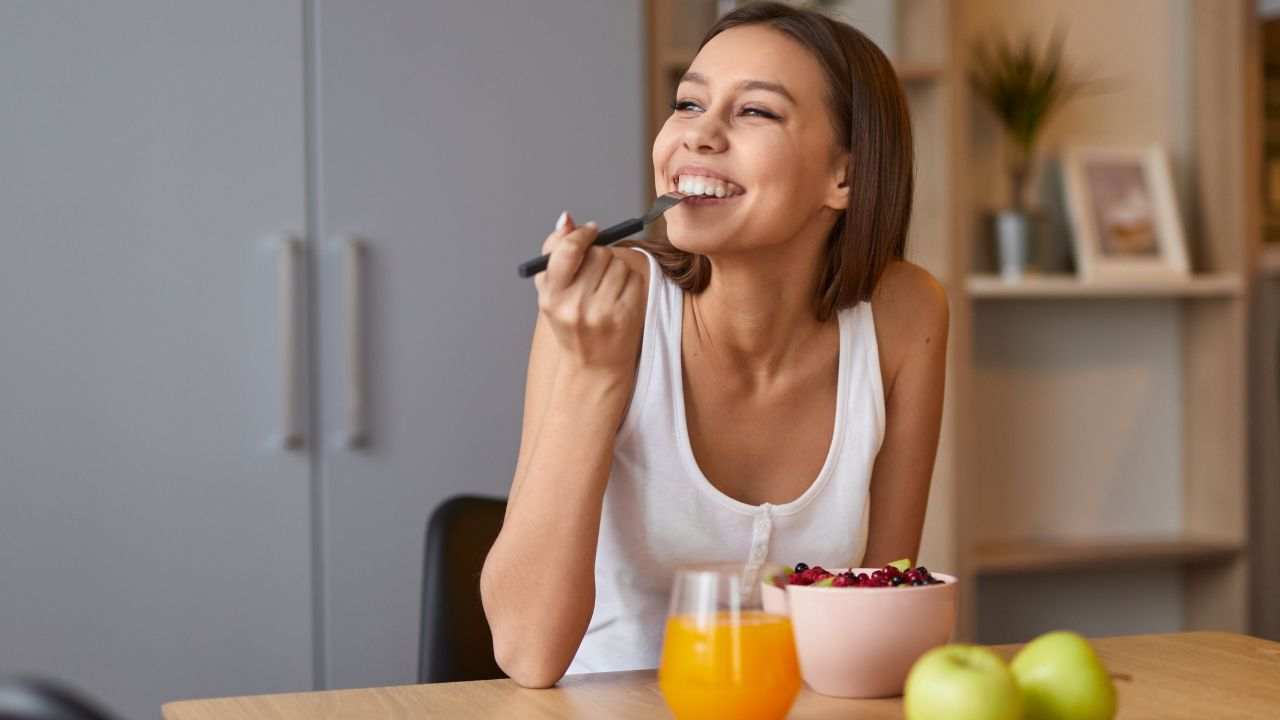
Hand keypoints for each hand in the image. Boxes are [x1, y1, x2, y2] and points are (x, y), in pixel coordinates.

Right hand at [533, 211, 645, 375]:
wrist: (594, 365)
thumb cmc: (570, 322)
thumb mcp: (551, 291)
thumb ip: (554, 251)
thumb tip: (567, 219)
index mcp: (552, 297)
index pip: (569, 250)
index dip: (583, 234)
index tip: (591, 230)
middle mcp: (576, 306)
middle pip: (599, 253)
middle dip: (600, 255)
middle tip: (596, 270)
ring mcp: (603, 312)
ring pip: (619, 263)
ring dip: (615, 268)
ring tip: (606, 288)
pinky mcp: (627, 315)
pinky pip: (634, 277)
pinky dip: (629, 281)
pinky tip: (619, 297)